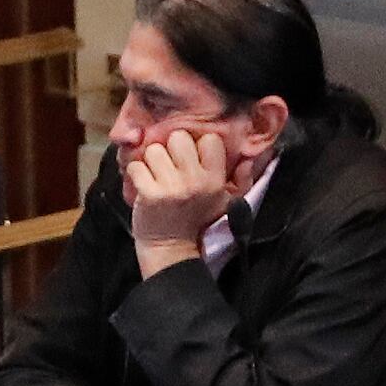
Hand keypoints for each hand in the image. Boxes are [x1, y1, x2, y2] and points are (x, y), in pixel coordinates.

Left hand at [122, 124, 240, 261]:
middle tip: (171, 166)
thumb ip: (242, 180)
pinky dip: (136, 174)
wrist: (170, 248)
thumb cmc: (197, 220)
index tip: (192, 159)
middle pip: (179, 137)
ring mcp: (171, 187)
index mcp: (215, 180)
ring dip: (152, 161)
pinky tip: (144, 185)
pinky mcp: (149, 194)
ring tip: (157, 176)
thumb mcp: (226, 202)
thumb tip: (248, 158)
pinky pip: (136, 166)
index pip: (209, 139)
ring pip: (155, 149)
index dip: (198, 146)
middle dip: (171, 149)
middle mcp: (195, 181)